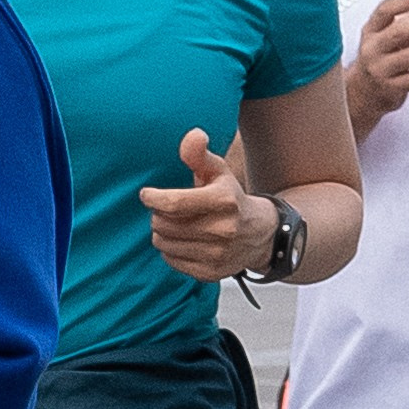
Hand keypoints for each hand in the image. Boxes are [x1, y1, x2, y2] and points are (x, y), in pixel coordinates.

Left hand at [139, 128, 277, 280]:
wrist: (260, 234)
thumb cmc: (231, 198)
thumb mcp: (218, 171)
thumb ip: (200, 154)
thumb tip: (193, 135)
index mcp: (224, 200)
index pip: (173, 203)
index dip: (153, 198)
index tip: (147, 195)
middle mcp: (222, 229)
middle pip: (163, 224)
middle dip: (158, 214)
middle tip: (166, 209)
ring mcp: (216, 254)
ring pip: (164, 242)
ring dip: (162, 232)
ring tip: (174, 224)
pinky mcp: (210, 272)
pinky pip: (171, 260)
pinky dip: (170, 249)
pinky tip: (183, 240)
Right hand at [353, 0, 408, 122]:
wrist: (366, 91)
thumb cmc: (382, 56)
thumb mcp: (385, 35)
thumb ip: (406, 20)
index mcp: (371, 30)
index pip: (385, 10)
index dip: (406, 1)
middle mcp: (372, 49)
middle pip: (398, 32)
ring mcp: (380, 70)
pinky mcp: (392, 88)